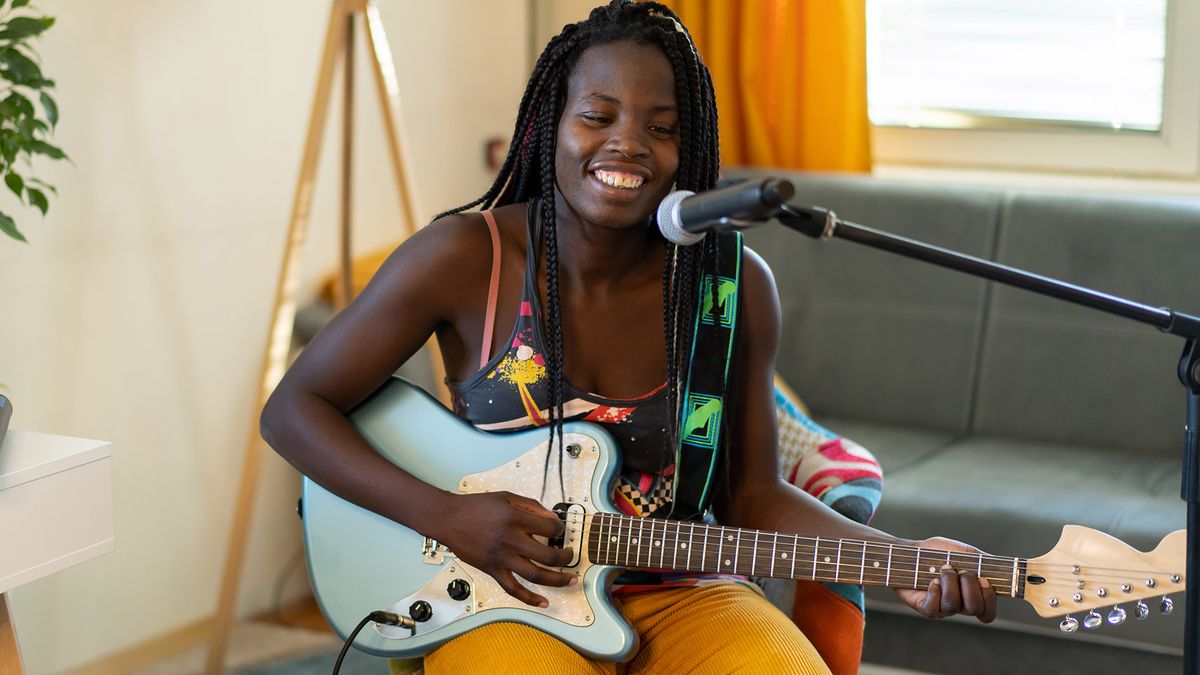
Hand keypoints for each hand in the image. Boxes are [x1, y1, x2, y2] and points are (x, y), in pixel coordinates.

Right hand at [433, 491, 575, 606]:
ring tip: (570, 579)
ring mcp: (502, 558)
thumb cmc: (476, 506)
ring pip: (536, 575)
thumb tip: (551, 517)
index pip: (550, 527)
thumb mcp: (506, 496)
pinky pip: (513, 589)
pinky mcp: (493, 570)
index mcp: (516, 518)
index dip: (560, 528)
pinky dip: (529, 598)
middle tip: (571, 556)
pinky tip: (543, 602)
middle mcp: (512, 540)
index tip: (560, 530)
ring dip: (557, 579)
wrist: (449, 519)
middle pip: (548, 555)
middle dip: (566, 557)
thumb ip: (531, 505)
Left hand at [894, 537, 997, 622]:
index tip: (984, 580)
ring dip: (950, 583)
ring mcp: (943, 608)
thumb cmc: (938, 552)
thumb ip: (983, 561)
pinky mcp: (926, 607)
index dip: (990, 600)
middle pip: (974, 608)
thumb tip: (998, 567)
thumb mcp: (964, 552)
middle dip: (969, 586)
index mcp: (973, 594)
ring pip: (953, 606)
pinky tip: (932, 580)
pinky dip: (934, 591)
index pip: (988, 612)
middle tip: (961, 571)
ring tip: (943, 569)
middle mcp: (960, 604)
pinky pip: (934, 608)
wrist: (910, 551)